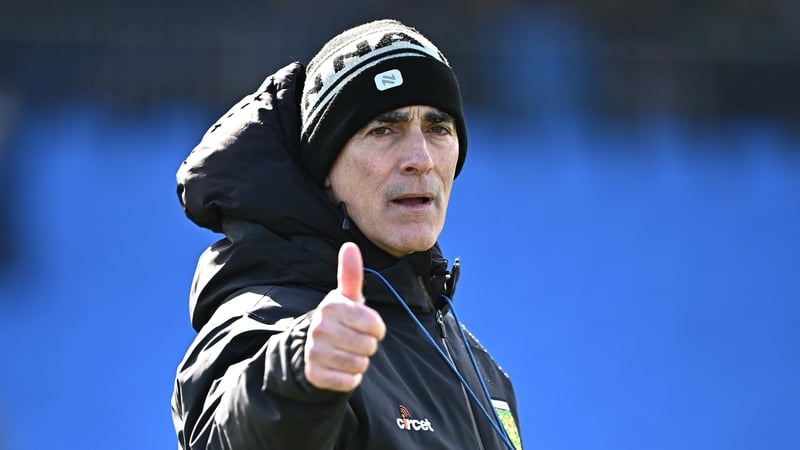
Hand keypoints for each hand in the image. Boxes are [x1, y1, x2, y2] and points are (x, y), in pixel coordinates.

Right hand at [304, 242, 386, 391]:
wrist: (314, 345)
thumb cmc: (341, 317)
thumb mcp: (348, 297)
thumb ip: (351, 273)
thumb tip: (350, 245)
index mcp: (331, 306)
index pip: (374, 324)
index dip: (377, 328)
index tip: (368, 325)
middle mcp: (319, 328)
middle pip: (368, 346)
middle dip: (368, 345)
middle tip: (356, 339)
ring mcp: (315, 351)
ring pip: (359, 364)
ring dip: (360, 361)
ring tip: (349, 352)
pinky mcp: (314, 373)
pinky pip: (348, 381)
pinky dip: (351, 377)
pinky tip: (342, 367)